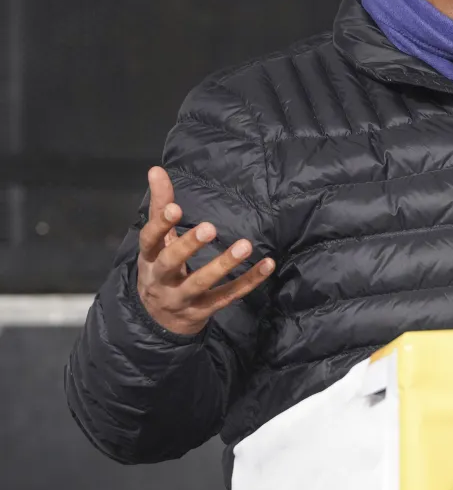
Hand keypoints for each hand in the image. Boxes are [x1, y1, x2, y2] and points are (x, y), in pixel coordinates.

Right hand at [136, 166, 274, 334]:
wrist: (158, 321)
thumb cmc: (160, 268)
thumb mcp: (156, 241)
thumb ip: (159, 205)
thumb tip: (156, 169)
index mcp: (149, 258)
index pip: (149, 241)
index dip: (160, 225)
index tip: (175, 207)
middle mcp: (161, 280)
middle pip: (170, 263)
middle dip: (189, 246)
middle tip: (210, 228)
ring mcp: (182, 298)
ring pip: (201, 283)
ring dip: (223, 264)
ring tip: (245, 245)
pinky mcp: (204, 311)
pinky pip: (228, 296)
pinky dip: (248, 282)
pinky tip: (267, 265)